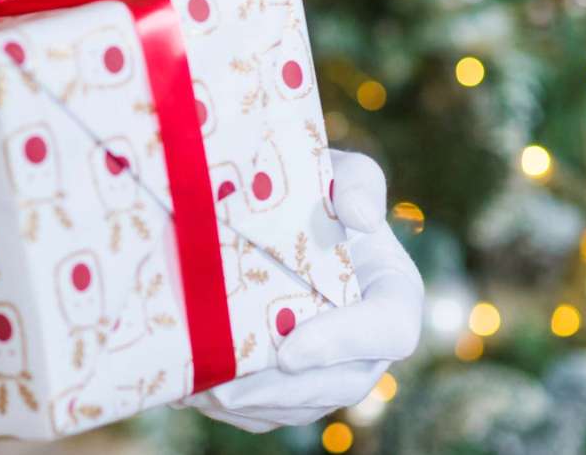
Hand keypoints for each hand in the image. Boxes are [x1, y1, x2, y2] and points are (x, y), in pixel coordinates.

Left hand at [177, 150, 423, 431]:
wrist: (275, 218)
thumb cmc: (314, 190)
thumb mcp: (339, 172)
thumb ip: (357, 183)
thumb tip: (360, 216)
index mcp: (392, 294)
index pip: (391, 331)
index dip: (344, 344)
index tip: (290, 348)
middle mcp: (370, 344)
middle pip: (341, 384)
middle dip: (283, 389)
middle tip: (227, 382)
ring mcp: (333, 372)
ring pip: (300, 406)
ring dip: (250, 403)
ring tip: (200, 386)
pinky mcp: (295, 389)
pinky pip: (269, 413)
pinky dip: (233, 407)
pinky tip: (192, 388)